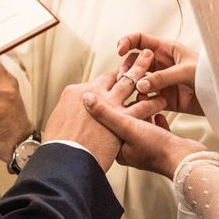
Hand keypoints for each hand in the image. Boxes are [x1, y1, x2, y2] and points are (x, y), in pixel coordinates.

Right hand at [44, 50, 164, 171]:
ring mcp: (109, 105)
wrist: (65, 162)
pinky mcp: (123, 120)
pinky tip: (161, 99)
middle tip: (139, 56)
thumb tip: (67, 114)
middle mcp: (93, 93)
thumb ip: (66, 114)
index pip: (95, 83)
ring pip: (130, 83)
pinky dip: (152, 102)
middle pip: (113, 76)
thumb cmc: (58, 147)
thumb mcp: (57, 124)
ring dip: (142, 72)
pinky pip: (142, 107)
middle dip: (128, 65)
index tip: (117, 77)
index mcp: (75, 93)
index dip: (108, 80)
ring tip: (152, 64)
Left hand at [83, 94, 206, 178]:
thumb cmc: (155, 147)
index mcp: (117, 148)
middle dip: (127, 106)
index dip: (108, 104)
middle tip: (128, 89)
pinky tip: (158, 112)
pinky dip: (155, 118)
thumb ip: (106, 112)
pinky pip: (154, 128)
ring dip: (142, 109)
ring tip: (143, 96)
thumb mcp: (127, 126)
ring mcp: (145, 148)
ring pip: (140, 123)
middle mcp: (129, 149)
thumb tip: (85, 98)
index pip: (107, 122)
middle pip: (124, 122)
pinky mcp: (160, 145)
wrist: (185, 159)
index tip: (110, 89)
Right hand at [117, 33, 202, 115]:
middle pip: (134, 62)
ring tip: (133, 93)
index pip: (140, 40)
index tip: (119, 50)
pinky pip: (146, 98)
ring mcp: (160, 81)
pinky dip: (141, 101)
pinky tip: (142, 105)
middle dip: (127, 68)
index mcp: (166, 50)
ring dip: (132, 86)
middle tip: (124, 78)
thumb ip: (163, 78)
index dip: (127, 42)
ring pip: (137, 81)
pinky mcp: (163, 98)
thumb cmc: (208, 76)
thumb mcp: (186, 72)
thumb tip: (140, 86)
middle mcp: (160, 64)